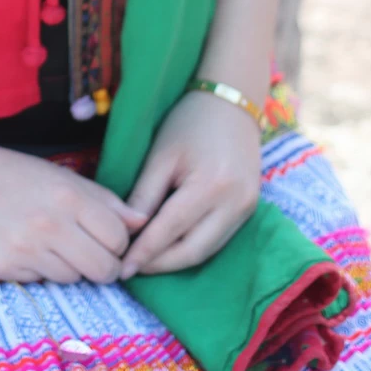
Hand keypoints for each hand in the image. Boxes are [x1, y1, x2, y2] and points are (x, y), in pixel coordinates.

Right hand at [0, 139, 150, 284]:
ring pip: (73, 279)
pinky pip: (39, 281)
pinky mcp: (3, 268)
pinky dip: (37, 270)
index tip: (104, 239)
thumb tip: (142, 221)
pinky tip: (21, 248)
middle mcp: (51, 225)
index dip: (117, 243)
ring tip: (47, 245)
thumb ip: (103, 200)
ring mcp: (26, 249)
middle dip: (101, 265)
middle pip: (103, 269)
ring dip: (68, 268)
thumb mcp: (59, 176)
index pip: (119, 239)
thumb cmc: (9, 173)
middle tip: (85, 253)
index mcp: (69, 196)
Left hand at [117, 89, 261, 278]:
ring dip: (175, 260)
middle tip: (131, 269)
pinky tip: (170, 247)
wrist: (232, 102)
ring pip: (207, 251)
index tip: (121, 268)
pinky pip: (218, 239)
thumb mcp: (161, 155)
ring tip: (146, 262)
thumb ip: (144, 195)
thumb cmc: (190, 122)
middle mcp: (235, 203)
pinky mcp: (250, 209)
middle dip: (160, 265)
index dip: (144, 253)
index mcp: (211, 186)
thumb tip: (127, 233)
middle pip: (193, 251)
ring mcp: (247, 208)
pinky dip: (193, 248)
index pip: (170, 231)